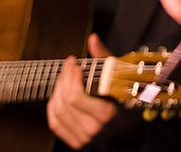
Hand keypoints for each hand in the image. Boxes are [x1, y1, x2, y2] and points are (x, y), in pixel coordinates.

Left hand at [46, 34, 117, 149]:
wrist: (128, 124)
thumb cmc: (124, 97)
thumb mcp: (118, 76)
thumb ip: (104, 58)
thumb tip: (92, 39)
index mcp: (106, 114)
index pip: (75, 97)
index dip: (70, 77)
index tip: (74, 64)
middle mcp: (93, 129)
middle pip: (64, 103)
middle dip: (63, 80)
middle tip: (68, 67)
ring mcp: (84, 138)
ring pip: (57, 112)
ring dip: (57, 91)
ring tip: (64, 79)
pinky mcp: (76, 142)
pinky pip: (55, 122)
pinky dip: (53, 107)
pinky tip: (59, 95)